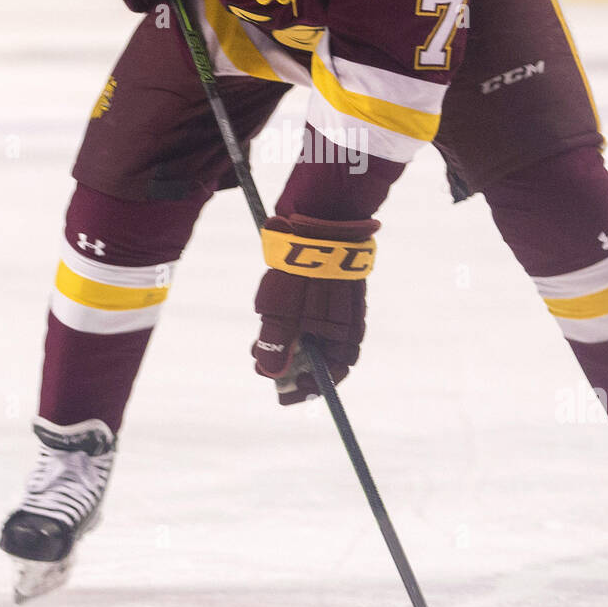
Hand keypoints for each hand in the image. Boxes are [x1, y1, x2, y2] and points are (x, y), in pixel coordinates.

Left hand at [252, 213, 378, 405]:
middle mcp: (347, 322)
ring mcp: (340, 302)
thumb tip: (270, 372)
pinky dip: (294, 320)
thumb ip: (277, 342)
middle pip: (321, 357)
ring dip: (289, 342)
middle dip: (291, 365)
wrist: (321, 211)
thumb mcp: (282, 308)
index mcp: (344, 334)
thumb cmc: (304, 264)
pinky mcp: (330, 284)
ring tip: (260, 340)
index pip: (331, 375)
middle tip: (262, 362)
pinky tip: (274, 312)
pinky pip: (314, 313)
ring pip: (315, 334)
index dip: (306, 388)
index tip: (282, 394)